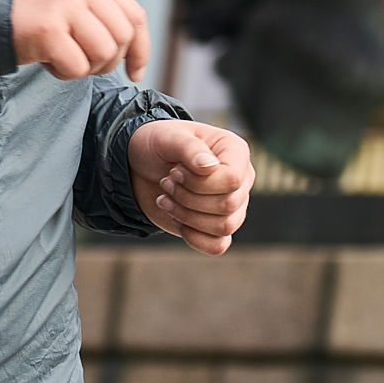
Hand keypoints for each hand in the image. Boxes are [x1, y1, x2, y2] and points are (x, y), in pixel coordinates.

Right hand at [10, 0, 148, 80]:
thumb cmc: (26, 11)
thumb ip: (98, 10)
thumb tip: (133, 49)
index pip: (134, 15)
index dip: (140, 49)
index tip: (134, 72)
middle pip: (122, 37)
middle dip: (108, 62)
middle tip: (83, 65)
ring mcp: (64, 4)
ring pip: (104, 53)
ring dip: (86, 68)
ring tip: (61, 59)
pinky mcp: (48, 28)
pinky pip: (77, 67)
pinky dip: (64, 73)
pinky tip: (46, 62)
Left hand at [130, 120, 253, 255]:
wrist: (142, 166)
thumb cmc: (159, 145)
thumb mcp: (168, 137)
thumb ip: (189, 148)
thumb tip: (209, 166)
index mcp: (235, 151)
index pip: (232, 180)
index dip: (200, 183)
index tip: (175, 171)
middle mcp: (241, 179)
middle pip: (228, 204)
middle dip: (188, 198)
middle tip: (166, 183)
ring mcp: (232, 205)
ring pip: (225, 226)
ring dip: (187, 215)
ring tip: (165, 198)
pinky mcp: (217, 226)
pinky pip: (218, 245)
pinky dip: (193, 237)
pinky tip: (175, 218)